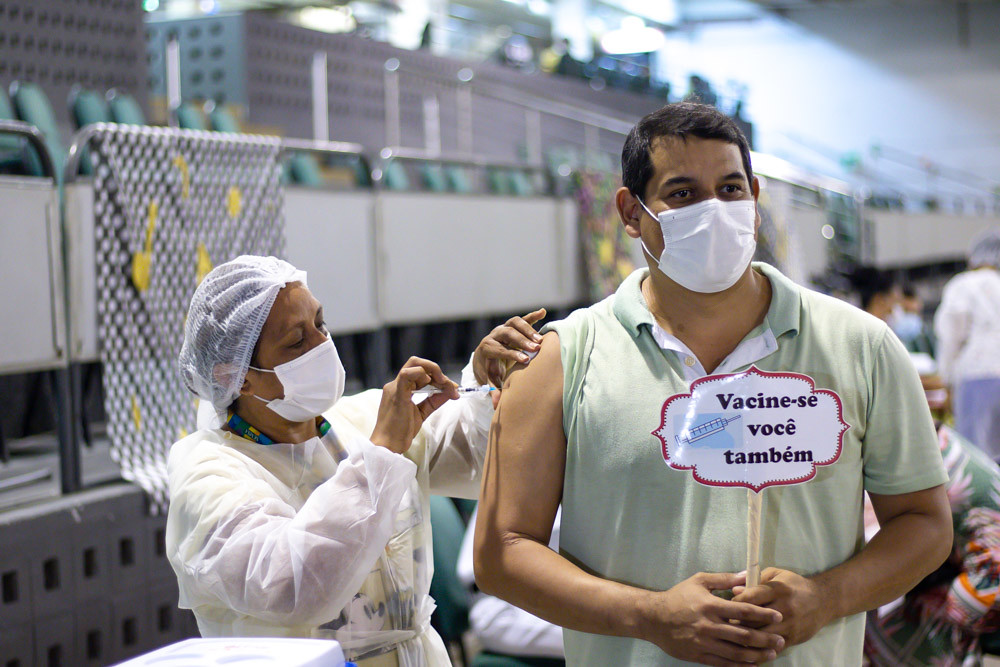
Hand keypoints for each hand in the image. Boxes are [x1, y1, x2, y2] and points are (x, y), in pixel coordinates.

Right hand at [370, 357, 458, 453]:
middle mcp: (396, 385)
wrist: (388, 446)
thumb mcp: (421, 412)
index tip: (453, 389)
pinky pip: (407, 374)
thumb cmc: (400, 432)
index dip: (438, 377)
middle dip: (436, 370)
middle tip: (450, 385)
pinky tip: (431, 385)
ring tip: (443, 384)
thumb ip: (434, 401)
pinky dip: (422, 375)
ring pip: (414, 364)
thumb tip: (450, 391)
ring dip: (433, 371)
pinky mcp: (397, 394)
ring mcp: (395, 387)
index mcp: (400, 388)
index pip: (420, 373)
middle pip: (417, 364)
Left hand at [473, 308, 546, 392]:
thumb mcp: (488, 379)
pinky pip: (523, 318)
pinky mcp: (512, 325)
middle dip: (521, 341)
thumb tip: (496, 405)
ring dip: (528, 330)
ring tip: (541, 340)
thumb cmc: (488, 369)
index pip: (499, 349)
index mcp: (487, 348)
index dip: (511, 354)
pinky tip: (543, 312)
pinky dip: (532, 316)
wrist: (484, 356)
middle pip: (507, 334)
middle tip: (535, 348)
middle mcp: (494, 335)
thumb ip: (492, 389)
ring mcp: (503, 328)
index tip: (525, 360)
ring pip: (515, 323)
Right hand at [639, 572, 784, 665]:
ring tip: (771, 654)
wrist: (653, 618)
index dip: (763, 614)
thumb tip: (747, 575)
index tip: (779, 616)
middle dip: (766, 639)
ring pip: (736, 653)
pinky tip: (752, 665)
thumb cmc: (677, 597)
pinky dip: (740, 666)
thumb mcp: (699, 581)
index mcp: (711, 605)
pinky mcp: (698, 656)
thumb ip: (723, 578)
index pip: (743, 611)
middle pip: (744, 635)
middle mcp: (709, 626)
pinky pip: (723, 664)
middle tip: (781, 640)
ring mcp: (704, 643)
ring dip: (757, 655)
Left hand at [732, 568, 830, 647]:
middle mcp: (783, 608)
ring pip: (761, 635)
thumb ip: (755, 581)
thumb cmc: (794, 585)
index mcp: (777, 589)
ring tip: (735, 635)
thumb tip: (734, 590)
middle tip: (726, 623)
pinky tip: (750, 646)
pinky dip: (759, 647)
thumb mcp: (776, 575)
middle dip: (736, 622)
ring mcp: (789, 625)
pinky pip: (772, 647)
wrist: (823, 601)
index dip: (735, 602)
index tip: (728, 605)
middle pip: (753, 619)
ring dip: (746, 636)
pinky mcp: (793, 638)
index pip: (750, 597)